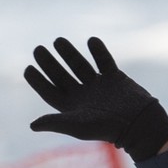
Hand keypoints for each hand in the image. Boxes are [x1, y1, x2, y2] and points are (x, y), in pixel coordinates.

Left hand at [24, 36, 167, 162]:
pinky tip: (91, 40)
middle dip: (49, 63)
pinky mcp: (115, 78)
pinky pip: (104, 61)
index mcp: (72, 109)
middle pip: (61, 76)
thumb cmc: (107, 128)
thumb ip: (55, 122)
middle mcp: (84, 96)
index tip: (28, 68)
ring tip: (58, 40)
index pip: (50, 92)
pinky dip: (98, 51)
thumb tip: (32, 125)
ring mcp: (99, 86)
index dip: (38, 81)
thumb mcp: (78, 125)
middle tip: (38, 49)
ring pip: (80, 66)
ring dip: (69, 53)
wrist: (139, 123)